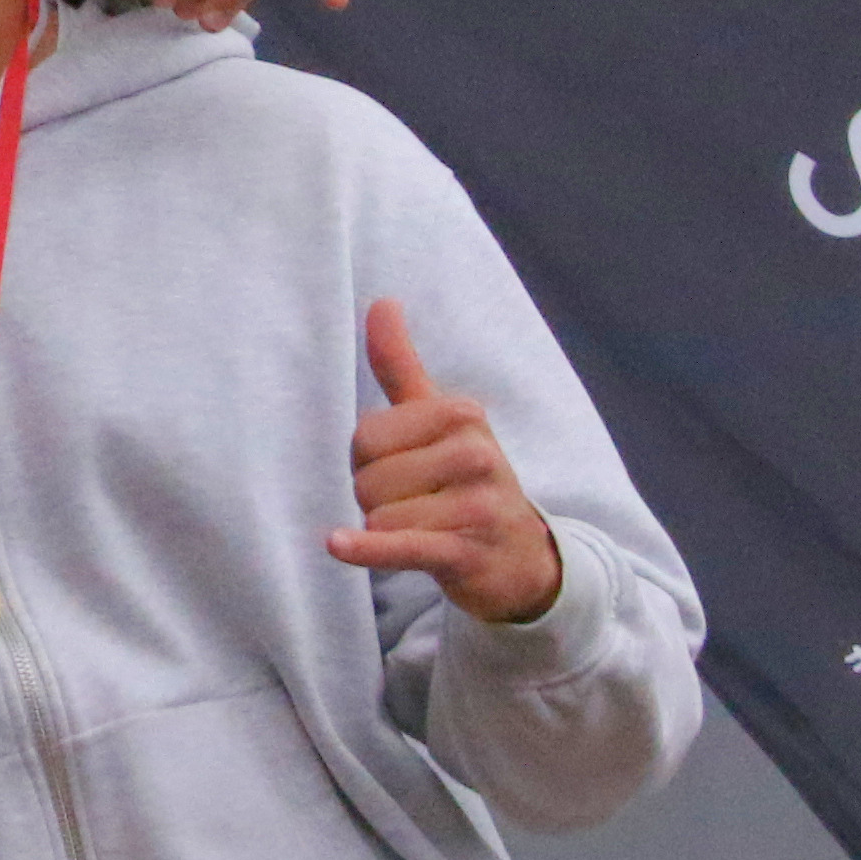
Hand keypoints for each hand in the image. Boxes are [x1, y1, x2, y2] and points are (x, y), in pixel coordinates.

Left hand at [330, 298, 561, 622]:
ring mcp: (475, 505)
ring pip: (377, 517)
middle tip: (419, 506)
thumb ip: (401, 366)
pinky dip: (370, 549)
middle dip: (377, 501)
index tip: (406, 470)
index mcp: (462, 415)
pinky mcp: (465, 552)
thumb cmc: (468, 481)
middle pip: (367, 479)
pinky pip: (402, 545)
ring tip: (428, 529)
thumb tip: (381, 301)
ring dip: (388, 532)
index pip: (365, 438)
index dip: (369, 463)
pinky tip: (339, 544)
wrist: (521, 558)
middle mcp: (475, 455)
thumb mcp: (441, 421)